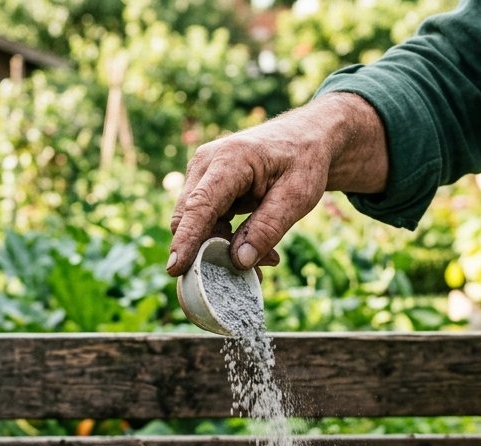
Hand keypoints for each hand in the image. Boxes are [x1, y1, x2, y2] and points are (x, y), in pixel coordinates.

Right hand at [167, 92, 388, 275]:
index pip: (200, 205)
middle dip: (210, 252)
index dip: (187, 239)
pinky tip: (255, 247)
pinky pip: (207, 221)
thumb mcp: (297, 196)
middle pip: (190, 218)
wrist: (305, 137)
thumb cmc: (303, 161)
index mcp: (231, 159)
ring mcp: (203, 174)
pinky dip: (226, 239)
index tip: (175, 268)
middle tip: (251, 275)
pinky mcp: (206, 186)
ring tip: (267, 259)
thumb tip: (239, 261)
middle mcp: (206, 164)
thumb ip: (268, 228)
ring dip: (223, 248)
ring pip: (197, 224)